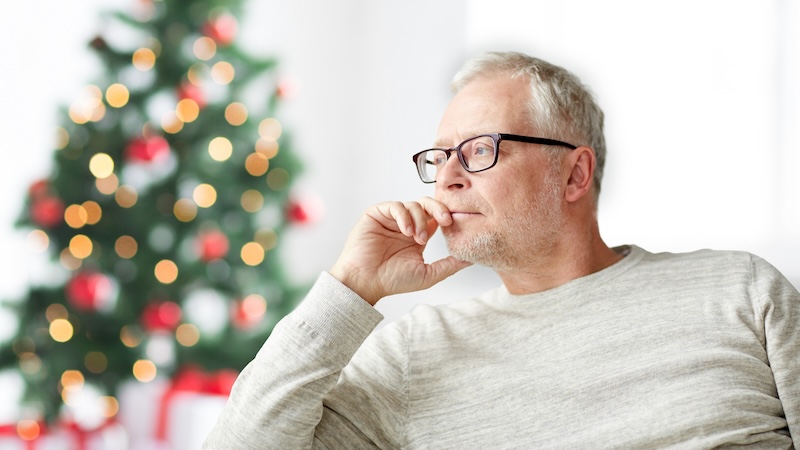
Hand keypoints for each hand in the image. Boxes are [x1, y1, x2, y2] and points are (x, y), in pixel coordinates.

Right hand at [329, 197, 471, 304]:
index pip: (436, 217)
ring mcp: (391, 219)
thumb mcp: (428, 274)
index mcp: (418, 236)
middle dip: (439, 209)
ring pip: (413, 205)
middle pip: (427, 205)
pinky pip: (394, 205)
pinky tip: (405, 231)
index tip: (454, 225)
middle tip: (446, 221)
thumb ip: (449, 265)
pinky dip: (403, 216)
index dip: (447, 217)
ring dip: (419, 220)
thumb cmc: (392, 281)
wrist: (365, 282)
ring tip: (416, 238)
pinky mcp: (376, 214)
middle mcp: (406, 225)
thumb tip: (471, 259)